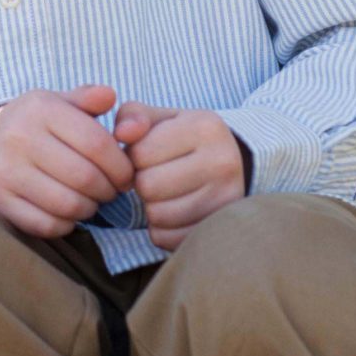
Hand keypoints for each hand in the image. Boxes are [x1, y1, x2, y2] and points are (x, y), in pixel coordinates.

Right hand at [0, 86, 133, 237]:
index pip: (96, 143)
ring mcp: (5, 171)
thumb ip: (88, 98)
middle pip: (85, 177)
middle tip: (111, 190)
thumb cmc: (35, 125)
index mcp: (39, 109)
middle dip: (108, 190)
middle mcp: (18, 138)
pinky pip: (47, 224)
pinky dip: (66, 224)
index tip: (126, 175)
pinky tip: (68, 212)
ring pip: (68, 205)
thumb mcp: (58, 103)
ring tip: (91, 200)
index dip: (121, 165)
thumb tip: (110, 96)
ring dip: (89, 208)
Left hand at [113, 104, 245, 249]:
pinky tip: (173, 211)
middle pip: (148, 186)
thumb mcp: (160, 118)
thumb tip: (122, 134)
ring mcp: (226, 200)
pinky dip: (161, 229)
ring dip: (150, 206)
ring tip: (165, 193)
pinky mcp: (221, 230)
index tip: (147, 155)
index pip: (140, 153)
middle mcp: (223, 163)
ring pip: (157, 215)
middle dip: (142, 182)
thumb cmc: (184, 138)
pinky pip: (168, 239)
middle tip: (155, 176)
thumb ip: (133, 116)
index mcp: (205, 127)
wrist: (234, 162)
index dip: (133, 156)